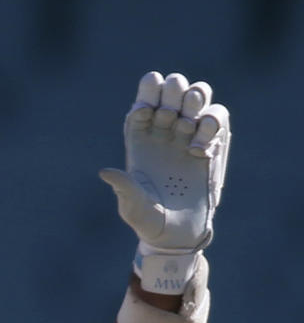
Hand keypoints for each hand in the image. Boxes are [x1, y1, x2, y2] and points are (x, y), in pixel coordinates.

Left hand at [100, 71, 229, 291]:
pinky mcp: (211, 145)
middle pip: (172, 87)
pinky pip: (217, 117)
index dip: (147, 93)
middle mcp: (164, 131)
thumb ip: (124, 187)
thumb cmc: (148, 221)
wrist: (176, 235)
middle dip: (174, 90)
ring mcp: (189, 135)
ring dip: (196, 98)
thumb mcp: (132, 206)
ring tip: (188, 123)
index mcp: (139, 138)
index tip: (147, 112)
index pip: (144, 98)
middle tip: (171, 114)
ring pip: (198, 95)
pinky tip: (199, 150)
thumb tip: (105, 172)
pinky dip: (211, 123)